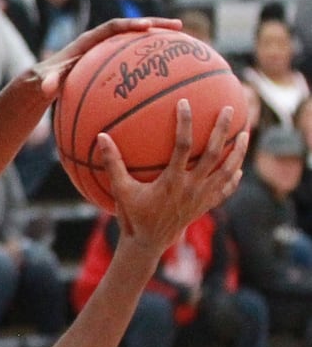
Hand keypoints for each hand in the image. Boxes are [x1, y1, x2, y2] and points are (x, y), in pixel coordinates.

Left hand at [29, 16, 182, 97]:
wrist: (47, 82)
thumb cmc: (46, 81)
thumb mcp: (45, 82)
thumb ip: (47, 82)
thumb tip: (47, 87)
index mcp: (88, 41)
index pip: (111, 27)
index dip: (128, 25)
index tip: (145, 26)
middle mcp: (101, 42)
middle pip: (132, 28)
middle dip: (155, 25)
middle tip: (178, 26)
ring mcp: (111, 51)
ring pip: (138, 42)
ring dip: (160, 41)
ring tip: (186, 44)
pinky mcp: (116, 63)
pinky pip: (138, 59)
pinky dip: (153, 62)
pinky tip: (174, 74)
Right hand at [100, 100, 246, 248]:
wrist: (148, 244)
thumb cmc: (133, 215)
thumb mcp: (120, 189)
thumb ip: (112, 163)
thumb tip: (101, 136)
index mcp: (172, 181)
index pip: (183, 146)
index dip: (184, 123)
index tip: (184, 103)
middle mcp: (192, 187)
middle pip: (213, 154)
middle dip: (222, 130)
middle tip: (227, 110)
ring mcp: (202, 197)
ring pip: (227, 170)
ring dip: (238, 152)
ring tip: (245, 134)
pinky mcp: (206, 206)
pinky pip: (225, 190)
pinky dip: (233, 178)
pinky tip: (237, 167)